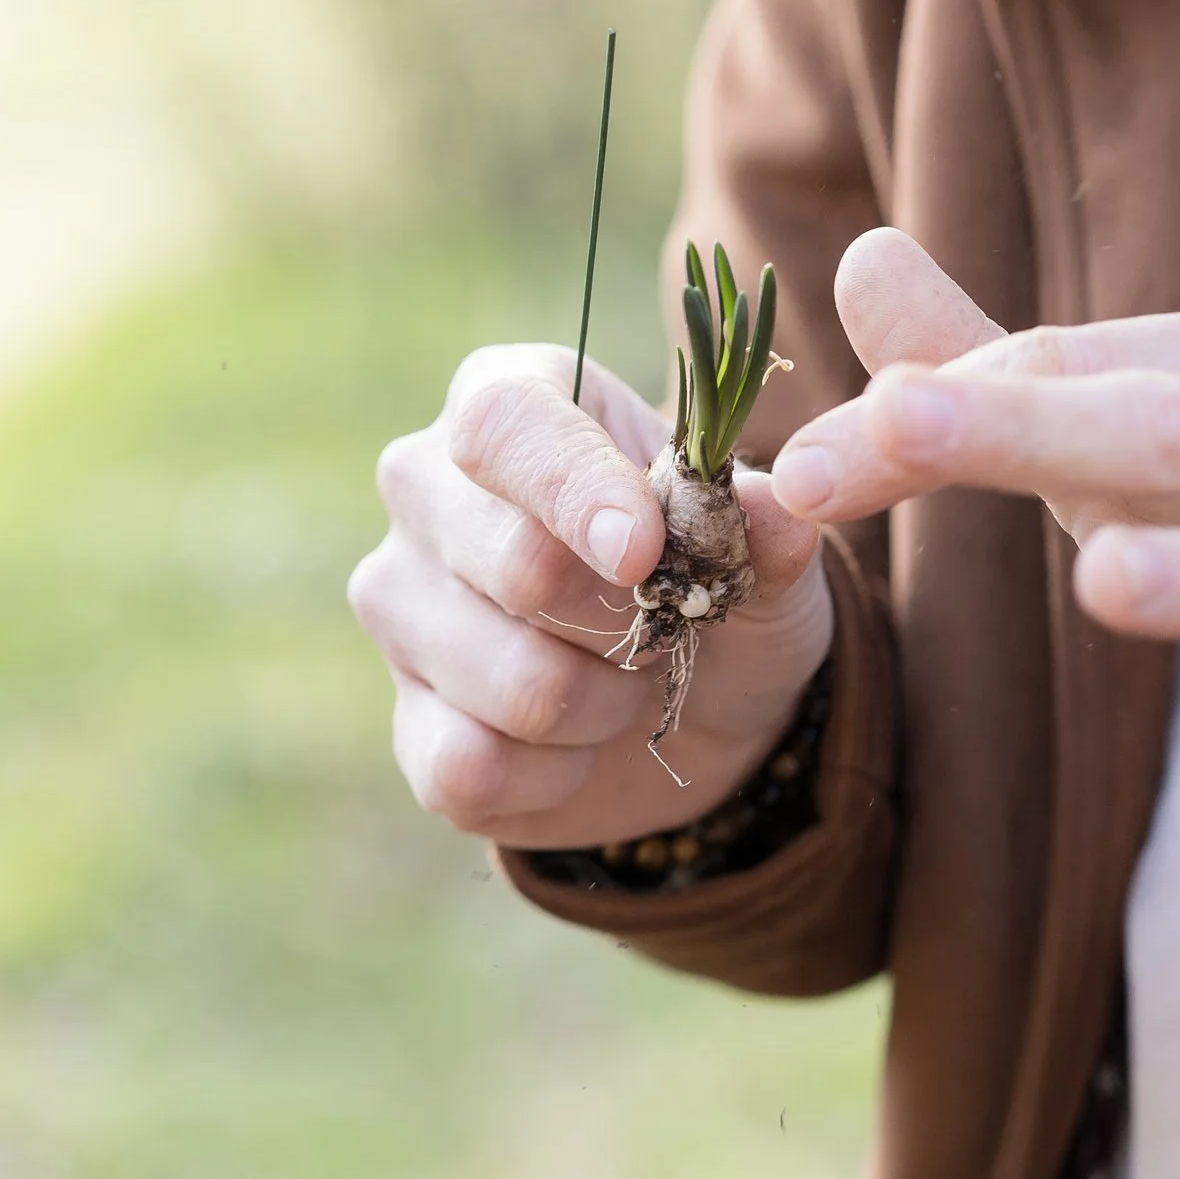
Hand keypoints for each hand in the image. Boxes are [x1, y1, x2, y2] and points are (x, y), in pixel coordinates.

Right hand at [350, 344, 833, 849]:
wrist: (696, 705)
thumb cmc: (710, 584)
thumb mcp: (761, 552)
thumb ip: (766, 527)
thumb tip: (781, 509)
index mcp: (509, 403)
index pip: (502, 426)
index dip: (574, 490)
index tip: (645, 553)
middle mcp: (425, 490)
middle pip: (513, 561)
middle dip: (626, 620)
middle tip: (661, 622)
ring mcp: (398, 604)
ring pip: (510, 682)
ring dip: (606, 705)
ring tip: (624, 683)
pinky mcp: (406, 720)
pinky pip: (474, 766)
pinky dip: (558, 776)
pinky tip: (577, 751)